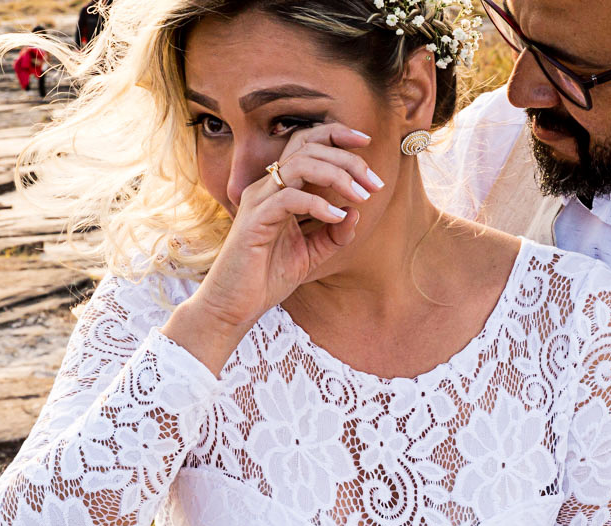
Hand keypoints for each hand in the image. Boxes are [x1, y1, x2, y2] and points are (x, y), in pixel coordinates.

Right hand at [192, 123, 383, 330]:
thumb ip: (334, 234)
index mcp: (279, 188)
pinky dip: (318, 204)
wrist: (235, 306)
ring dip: (337, 175)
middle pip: (308, 148)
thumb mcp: (311, 254)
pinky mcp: (254, 221)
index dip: (336, 135)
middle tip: (375, 184)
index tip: (367, 142)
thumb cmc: (267, 278)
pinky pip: (289, 198)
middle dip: (348, 160)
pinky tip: (338, 217)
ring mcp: (259, 201)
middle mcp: (267, 187)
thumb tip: (356, 212)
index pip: (306, 143)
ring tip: (361, 196)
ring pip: (300, 164)